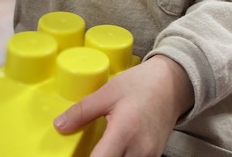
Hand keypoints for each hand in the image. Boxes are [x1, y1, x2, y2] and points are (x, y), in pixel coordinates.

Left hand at [54, 55, 193, 156]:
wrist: (172, 83)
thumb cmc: (140, 84)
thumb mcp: (109, 91)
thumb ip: (83, 110)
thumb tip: (59, 125)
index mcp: (124, 131)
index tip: (73, 156)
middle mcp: (138, 150)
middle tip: (86, 150)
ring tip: (99, 149)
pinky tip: (112, 150)